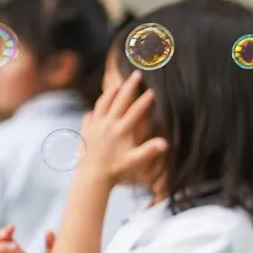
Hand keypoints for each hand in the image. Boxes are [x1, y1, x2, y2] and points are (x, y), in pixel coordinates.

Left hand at [80, 69, 167, 188]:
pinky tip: (98, 108)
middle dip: (130, 86)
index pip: (136, 110)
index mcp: (121, 130)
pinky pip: (90, 116)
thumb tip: (166, 143)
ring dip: (111, 92)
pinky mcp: (86, 132)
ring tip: (118, 85)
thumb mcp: (135, 161)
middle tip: (137, 74)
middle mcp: (108, 124)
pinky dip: (95, 110)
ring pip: (103, 104)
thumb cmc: (116, 171)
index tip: (154, 90)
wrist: (91, 178)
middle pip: (120, 100)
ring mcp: (95, 126)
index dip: (146, 100)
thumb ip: (150, 150)